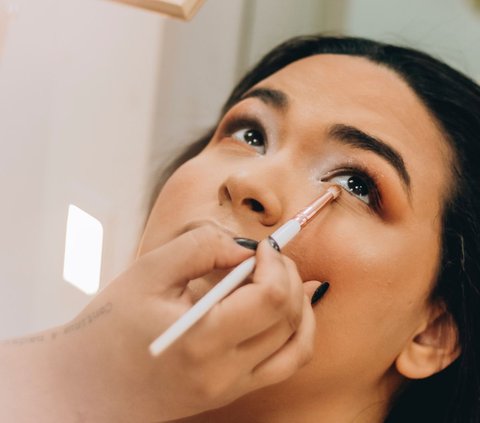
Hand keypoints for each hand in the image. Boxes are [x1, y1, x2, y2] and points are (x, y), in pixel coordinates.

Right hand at [0, 225, 322, 422]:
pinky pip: (285, 365)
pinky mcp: (231, 392)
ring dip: (300, 305)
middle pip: (288, 318)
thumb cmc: (110, 327)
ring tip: (284, 278)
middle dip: (290, 276)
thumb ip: (200, 248)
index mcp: (200, 340)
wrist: (86, 385)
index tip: (264, 247)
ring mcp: (231, 388)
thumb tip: (246, 247)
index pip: (270, 299)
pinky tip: (289, 310)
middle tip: (270, 256)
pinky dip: (296, 333)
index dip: (276, 264)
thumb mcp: (148, 273)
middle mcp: (223, 372)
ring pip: (297, 345)